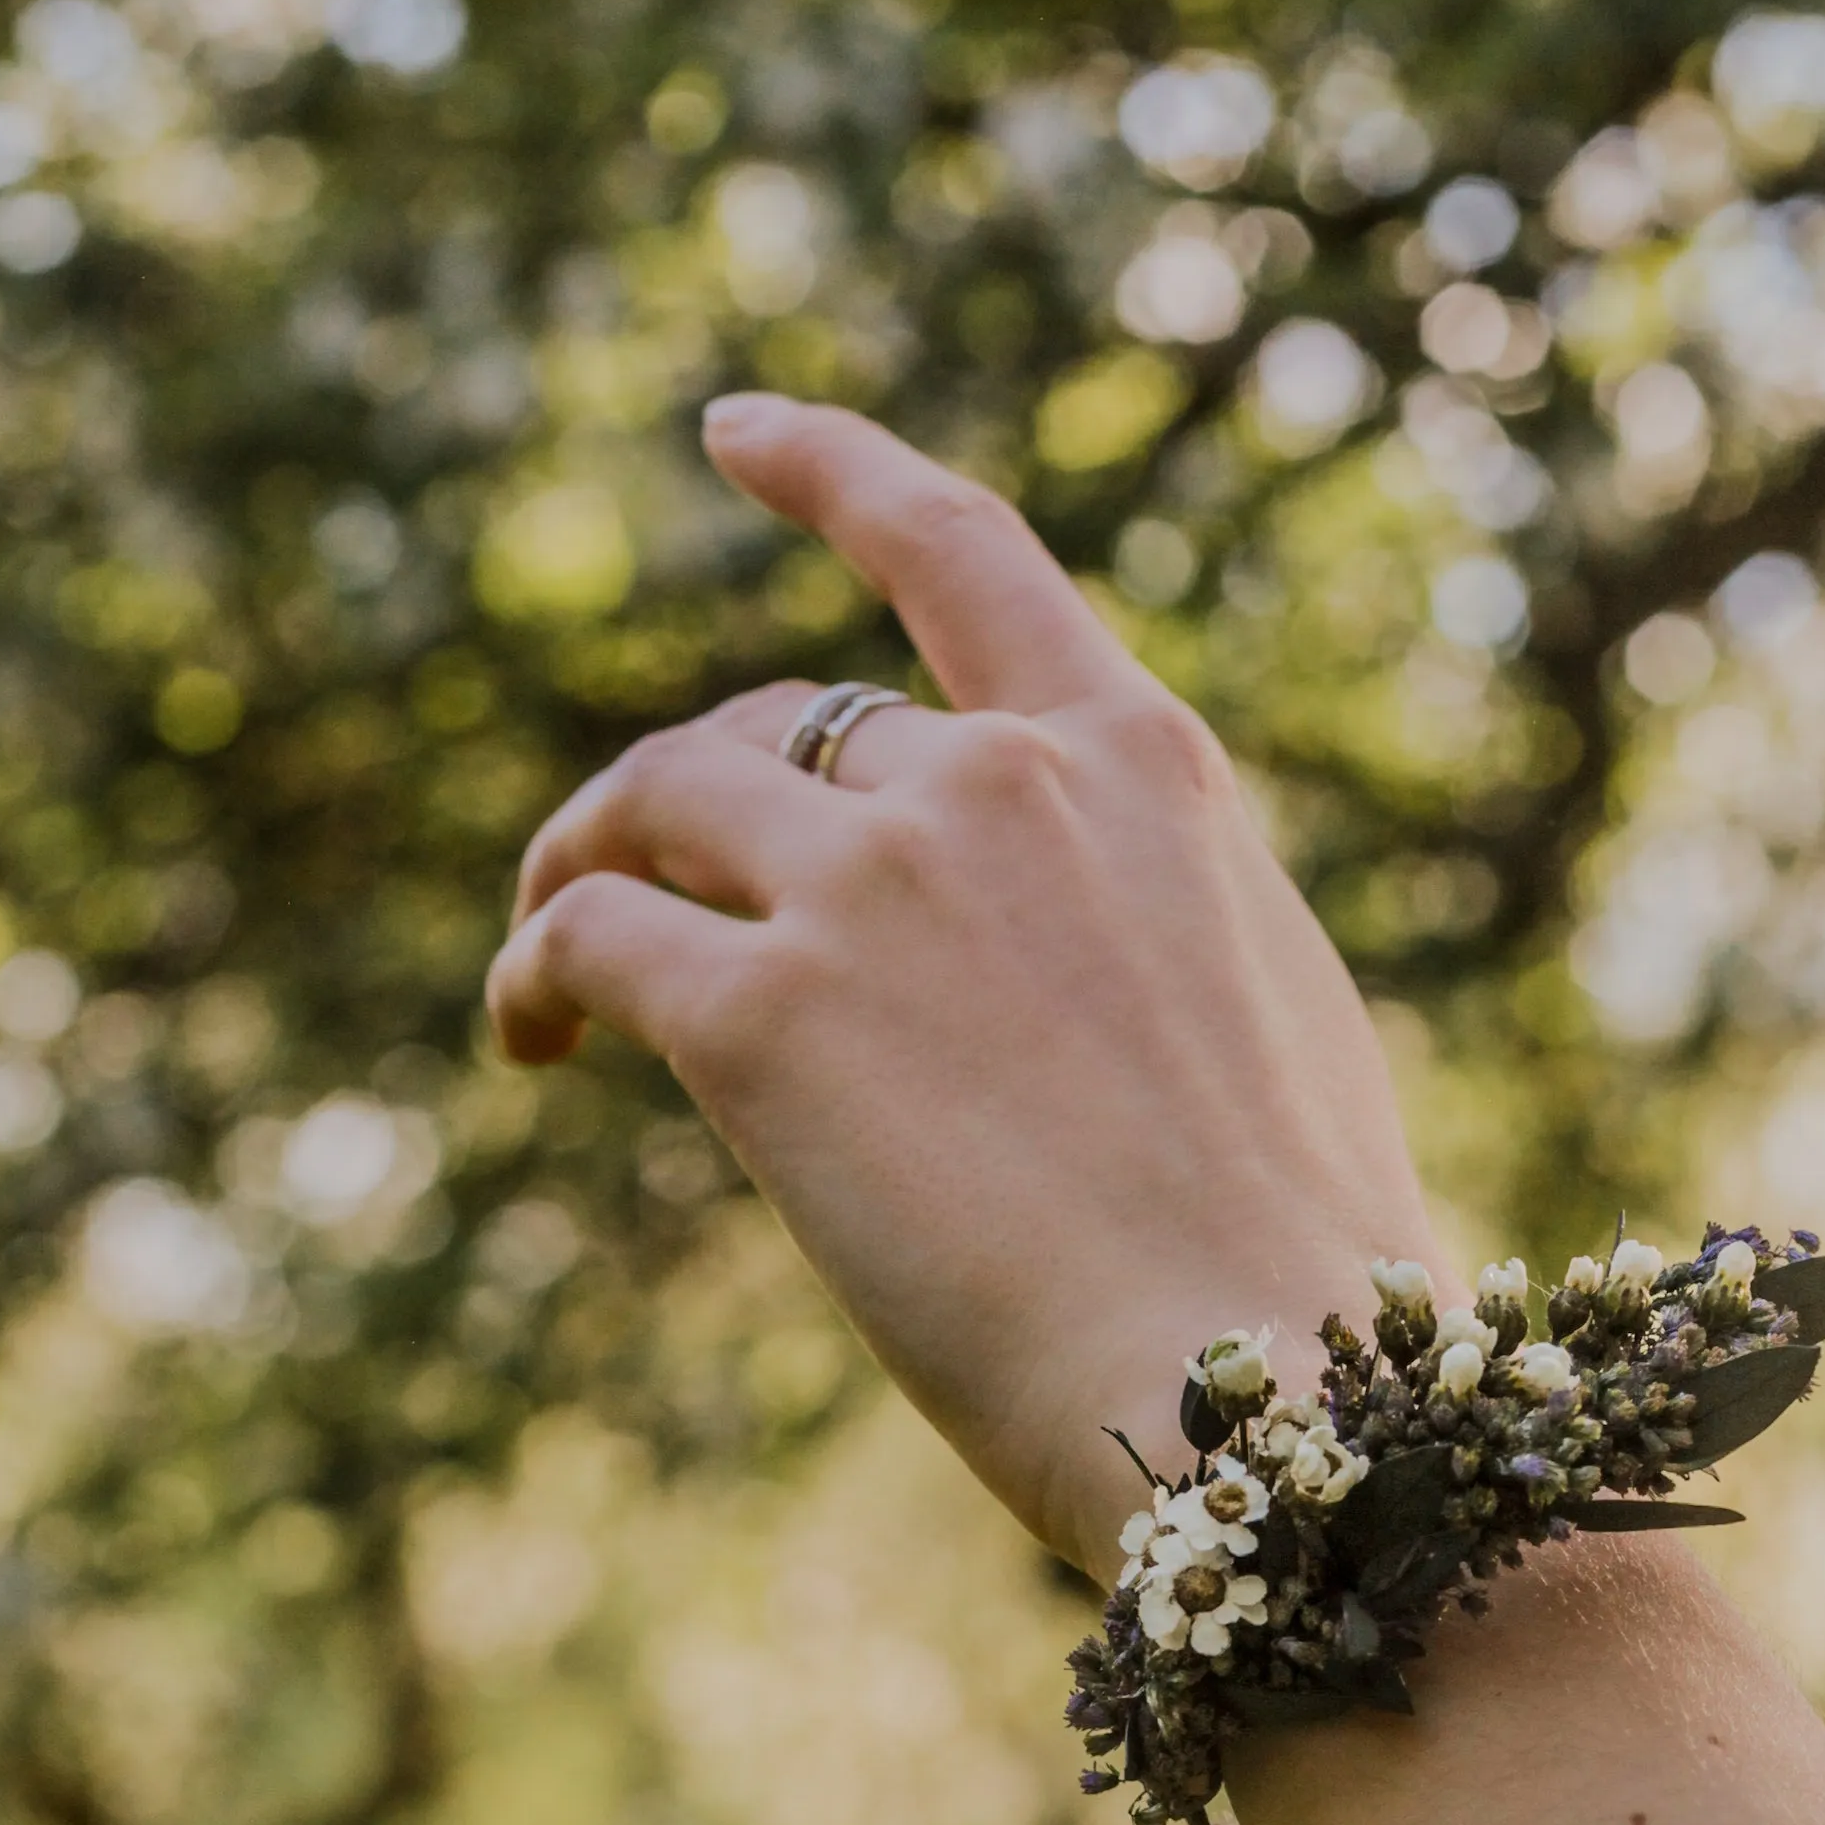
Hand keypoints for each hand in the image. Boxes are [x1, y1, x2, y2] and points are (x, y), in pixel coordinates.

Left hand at [490, 399, 1439, 1580]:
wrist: (1267, 1392)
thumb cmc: (1296, 1272)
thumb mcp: (1267, 1018)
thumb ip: (1145, 929)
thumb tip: (1060, 970)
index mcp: (1145, 771)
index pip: (961, 554)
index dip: (833, 471)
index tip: (733, 431)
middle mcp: (1002, 788)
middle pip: (779, 728)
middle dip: (694, 801)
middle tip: (628, 882)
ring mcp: (875, 889)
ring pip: (655, 804)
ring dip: (574, 865)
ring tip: (544, 972)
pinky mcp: (763, 1017)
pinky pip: (587, 936)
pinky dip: (533, 972)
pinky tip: (528, 1038)